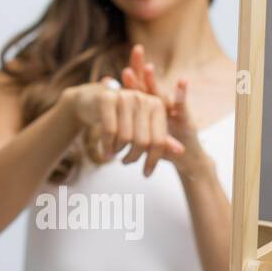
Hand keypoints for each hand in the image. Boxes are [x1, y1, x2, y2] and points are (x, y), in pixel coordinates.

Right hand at [66, 73, 184, 176]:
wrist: (90, 101)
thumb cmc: (120, 117)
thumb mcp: (141, 126)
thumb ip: (160, 138)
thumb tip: (181, 151)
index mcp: (156, 105)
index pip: (158, 140)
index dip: (153, 160)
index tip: (146, 174)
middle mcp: (142, 98)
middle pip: (142, 141)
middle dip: (133, 157)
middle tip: (126, 162)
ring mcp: (124, 97)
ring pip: (125, 137)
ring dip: (118, 152)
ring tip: (114, 154)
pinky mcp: (106, 99)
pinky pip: (109, 131)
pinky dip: (107, 147)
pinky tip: (105, 153)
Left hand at [120, 44, 203, 175]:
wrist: (187, 158)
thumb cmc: (160, 144)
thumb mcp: (140, 134)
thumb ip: (126, 122)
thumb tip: (114, 113)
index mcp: (149, 109)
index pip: (138, 88)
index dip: (131, 76)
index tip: (120, 63)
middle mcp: (161, 106)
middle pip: (148, 85)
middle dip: (142, 68)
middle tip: (135, 50)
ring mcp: (173, 111)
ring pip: (161, 93)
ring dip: (155, 81)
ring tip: (148, 68)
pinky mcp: (186, 119)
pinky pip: (182, 105)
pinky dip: (182, 94)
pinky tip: (181, 82)